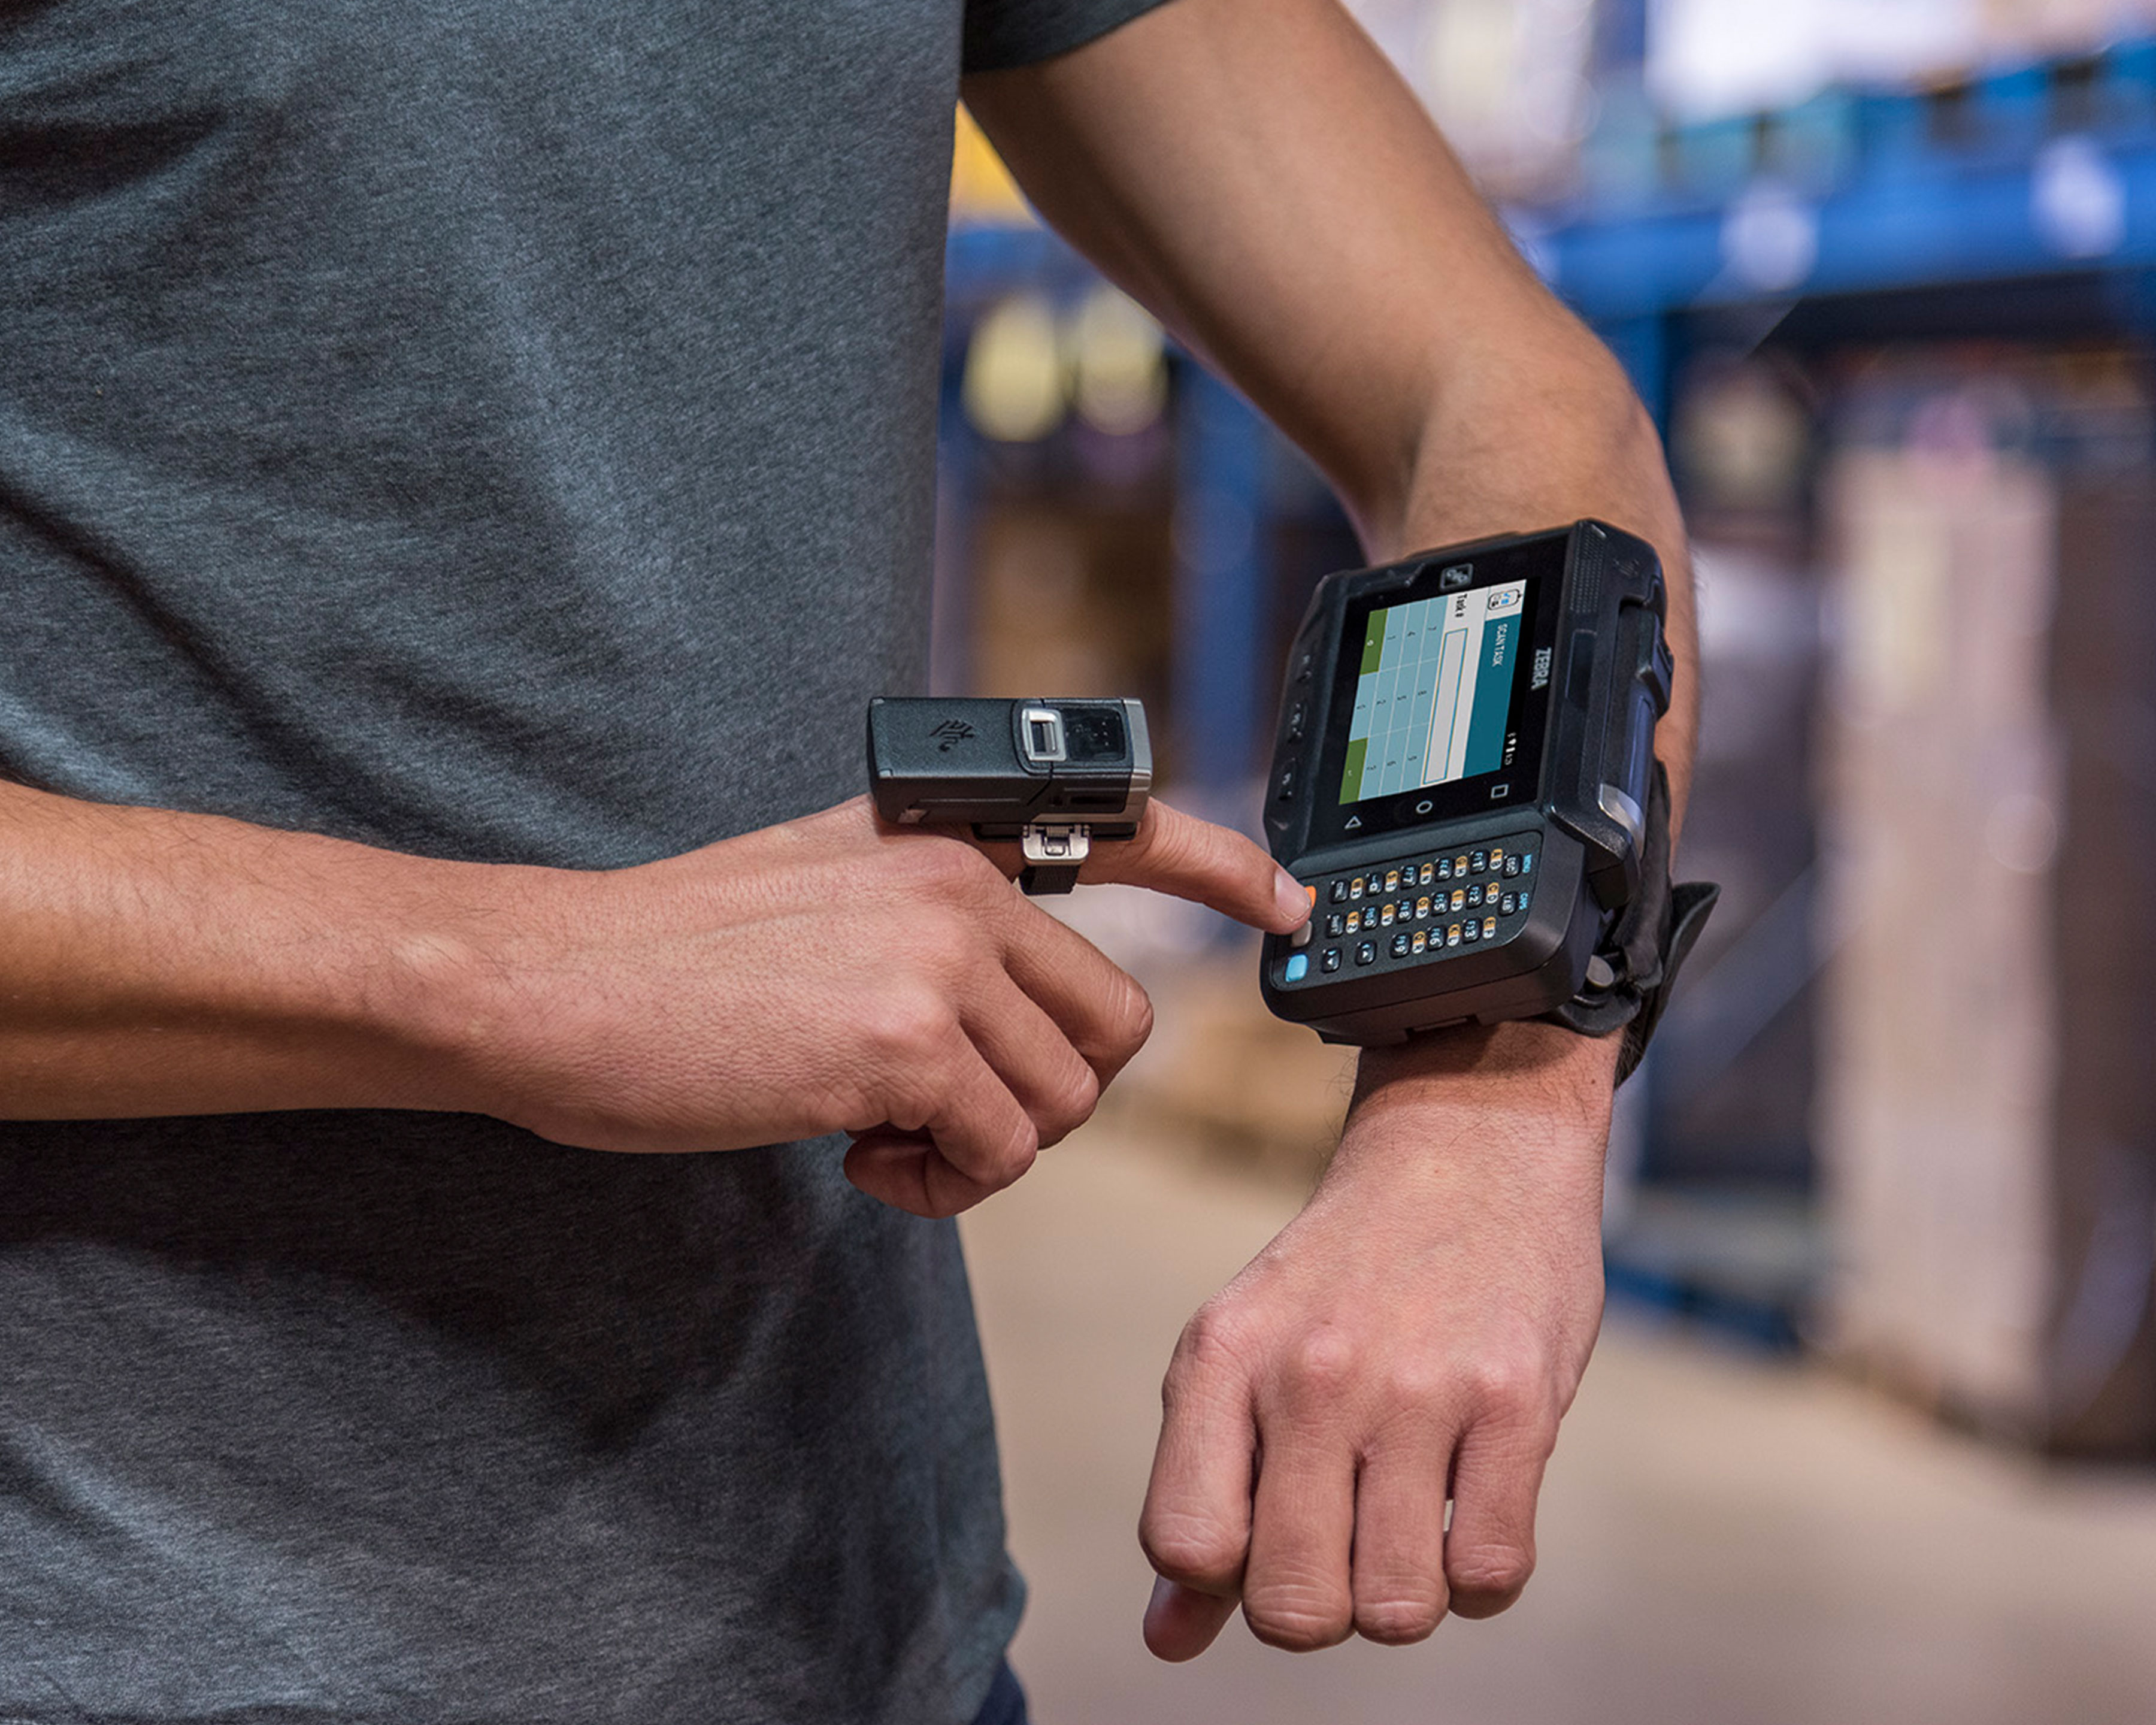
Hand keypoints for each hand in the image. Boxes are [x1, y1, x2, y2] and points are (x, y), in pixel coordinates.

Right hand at [451, 796, 1308, 1216]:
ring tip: (885, 1140)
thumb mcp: (825, 887)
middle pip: (1109, 1029)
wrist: (551, 981)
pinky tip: (857, 1160)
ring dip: (987, 1151)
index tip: (1288, 906)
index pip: (1126, 832)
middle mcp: (961, 884)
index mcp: (943, 837)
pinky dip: (943, 1184)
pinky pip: (998, 1152)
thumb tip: (1017, 1008)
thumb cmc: (676, 955)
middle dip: (1048, 1095)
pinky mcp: (903, 1044)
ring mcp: (939, 959)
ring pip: (1061, 1104)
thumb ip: (934, 917)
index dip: (1224, 868)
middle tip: (947, 1117)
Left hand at [1137, 1022, 1613, 1653]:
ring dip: (1405, 1594)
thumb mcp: (1244, 1354)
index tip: (1265, 1532)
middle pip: (1292, 1607)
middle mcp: (1308, 1373)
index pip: (1185, 1545)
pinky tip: (1469, 1504)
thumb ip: (1204, 1493)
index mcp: (1220, 1358)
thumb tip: (1164, 1642)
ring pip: (1396, 1610)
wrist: (1467, 1149)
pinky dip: (1480, 1574)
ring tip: (1410, 1518)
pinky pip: (1488, 1572)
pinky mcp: (1515, 1399)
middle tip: (1346, 1541)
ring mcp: (1414, 1387)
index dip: (1226, 1576)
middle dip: (1321, 1607)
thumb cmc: (1342, 1280)